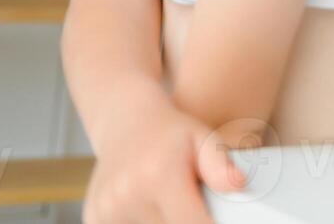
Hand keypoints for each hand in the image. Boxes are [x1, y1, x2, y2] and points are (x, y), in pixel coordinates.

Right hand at [82, 92, 246, 223]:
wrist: (126, 121)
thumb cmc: (172, 132)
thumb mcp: (203, 139)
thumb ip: (221, 165)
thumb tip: (238, 185)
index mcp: (158, 176)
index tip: (216, 221)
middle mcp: (127, 195)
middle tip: (195, 207)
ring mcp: (106, 209)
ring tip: (172, 204)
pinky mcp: (94, 217)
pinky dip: (145, 223)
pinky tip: (153, 208)